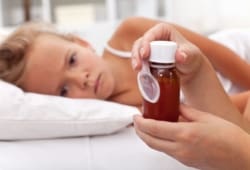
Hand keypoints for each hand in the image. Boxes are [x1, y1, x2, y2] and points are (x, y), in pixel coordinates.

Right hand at [131, 23, 204, 84]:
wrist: (188, 70)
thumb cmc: (191, 58)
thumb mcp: (192, 56)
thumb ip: (187, 55)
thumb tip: (179, 56)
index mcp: (164, 31)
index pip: (153, 33)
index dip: (147, 41)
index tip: (146, 54)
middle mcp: (155, 39)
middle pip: (141, 42)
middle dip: (137, 53)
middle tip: (139, 65)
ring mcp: (149, 49)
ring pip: (137, 51)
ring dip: (135, 60)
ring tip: (137, 69)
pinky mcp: (147, 59)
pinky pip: (139, 61)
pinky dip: (138, 66)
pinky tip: (139, 73)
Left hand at [134, 104, 249, 169]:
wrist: (242, 159)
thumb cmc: (229, 137)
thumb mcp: (206, 117)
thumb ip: (186, 111)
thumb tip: (174, 106)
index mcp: (185, 134)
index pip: (153, 128)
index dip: (140, 122)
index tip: (135, 115)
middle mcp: (180, 148)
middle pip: (150, 140)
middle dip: (139, 130)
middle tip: (136, 120)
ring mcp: (182, 157)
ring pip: (156, 147)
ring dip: (146, 137)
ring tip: (145, 126)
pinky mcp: (185, 162)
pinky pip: (165, 151)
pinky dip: (157, 142)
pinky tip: (160, 134)